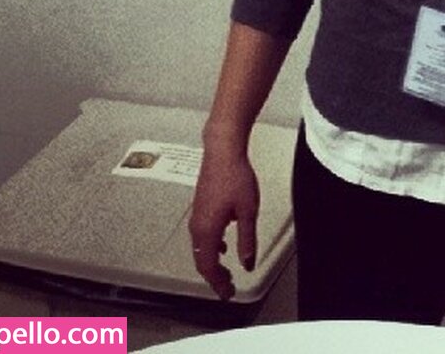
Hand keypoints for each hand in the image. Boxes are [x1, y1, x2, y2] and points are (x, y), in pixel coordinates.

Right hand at [188, 145, 259, 300]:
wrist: (223, 151)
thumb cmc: (235, 176)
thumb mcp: (248, 211)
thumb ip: (247, 239)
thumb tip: (247, 262)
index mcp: (207, 230)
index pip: (208, 267)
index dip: (217, 283)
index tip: (227, 293)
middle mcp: (197, 225)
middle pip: (201, 261)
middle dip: (214, 277)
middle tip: (227, 287)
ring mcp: (197, 215)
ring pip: (199, 249)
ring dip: (212, 263)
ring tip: (226, 270)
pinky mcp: (200, 206)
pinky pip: (201, 236)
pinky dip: (210, 248)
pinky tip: (222, 245)